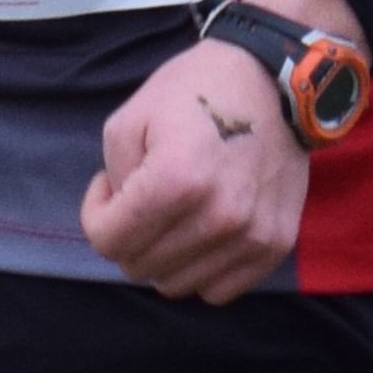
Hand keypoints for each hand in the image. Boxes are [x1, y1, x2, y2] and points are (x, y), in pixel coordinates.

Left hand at [79, 0, 353, 304]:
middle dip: (128, 234)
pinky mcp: (275, 245)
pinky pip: (218, 290)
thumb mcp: (130, 117)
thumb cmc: (197, 91)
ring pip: (175, 285)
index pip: (108, 241)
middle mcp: (218, 217)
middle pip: (139, 267)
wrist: (276, 81)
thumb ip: (113, 178)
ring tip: (175, 211)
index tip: (109, 187)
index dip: (96, 214)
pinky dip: (201, 269)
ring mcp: (251, 236)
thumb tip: (120, 220)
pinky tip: (203, 230)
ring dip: (164, 254)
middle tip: (142, 195)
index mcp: (176, 181)